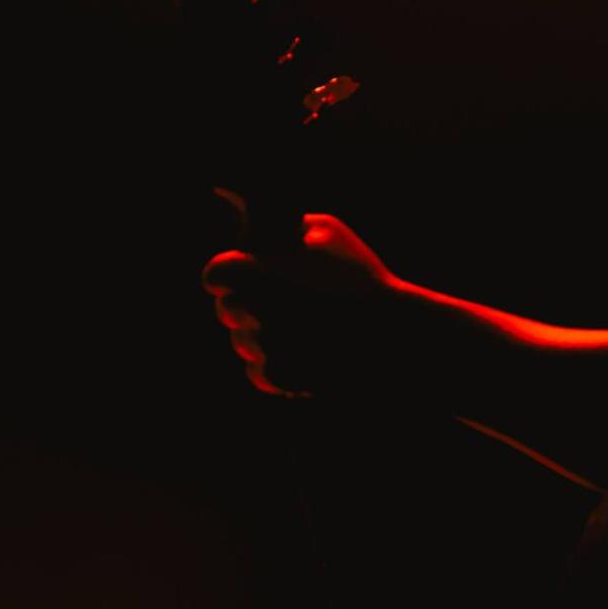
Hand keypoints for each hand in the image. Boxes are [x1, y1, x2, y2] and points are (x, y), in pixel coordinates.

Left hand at [201, 213, 410, 397]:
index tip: (252, 274)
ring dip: (266, 334)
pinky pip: (260, 371)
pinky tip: (308, 351)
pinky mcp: (277, 377)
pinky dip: (280, 364)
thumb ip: (288, 230)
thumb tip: (266, 238)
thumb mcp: (329, 232)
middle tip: (290, 299)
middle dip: (251, 304)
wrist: (392, 334)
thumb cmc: (361, 279)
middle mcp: (249, 310)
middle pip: (227, 309)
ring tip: (308, 327)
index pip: (215, 274)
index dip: (232, 274)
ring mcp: (261, 346)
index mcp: (254, 271)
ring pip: (245, 342)